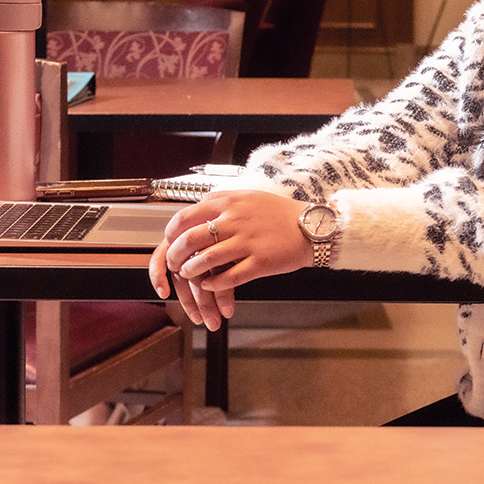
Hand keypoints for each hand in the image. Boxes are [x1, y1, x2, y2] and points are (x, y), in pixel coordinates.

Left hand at [147, 191, 313, 329]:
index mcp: (229, 202)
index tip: (171, 241)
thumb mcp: (247, 197)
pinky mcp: (260, 262)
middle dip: (176, 256)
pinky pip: (228, 277)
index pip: (185, 216)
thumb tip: (196, 211)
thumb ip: (221, 202)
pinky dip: (213, 284)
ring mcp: (247, 241)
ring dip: (192, 272)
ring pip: (205, 260)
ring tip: (190, 275)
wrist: (312, 227)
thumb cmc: (279, 214)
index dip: (172, 233)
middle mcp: (235, 220)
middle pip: (190, 240)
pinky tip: (210, 285)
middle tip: (174, 264)